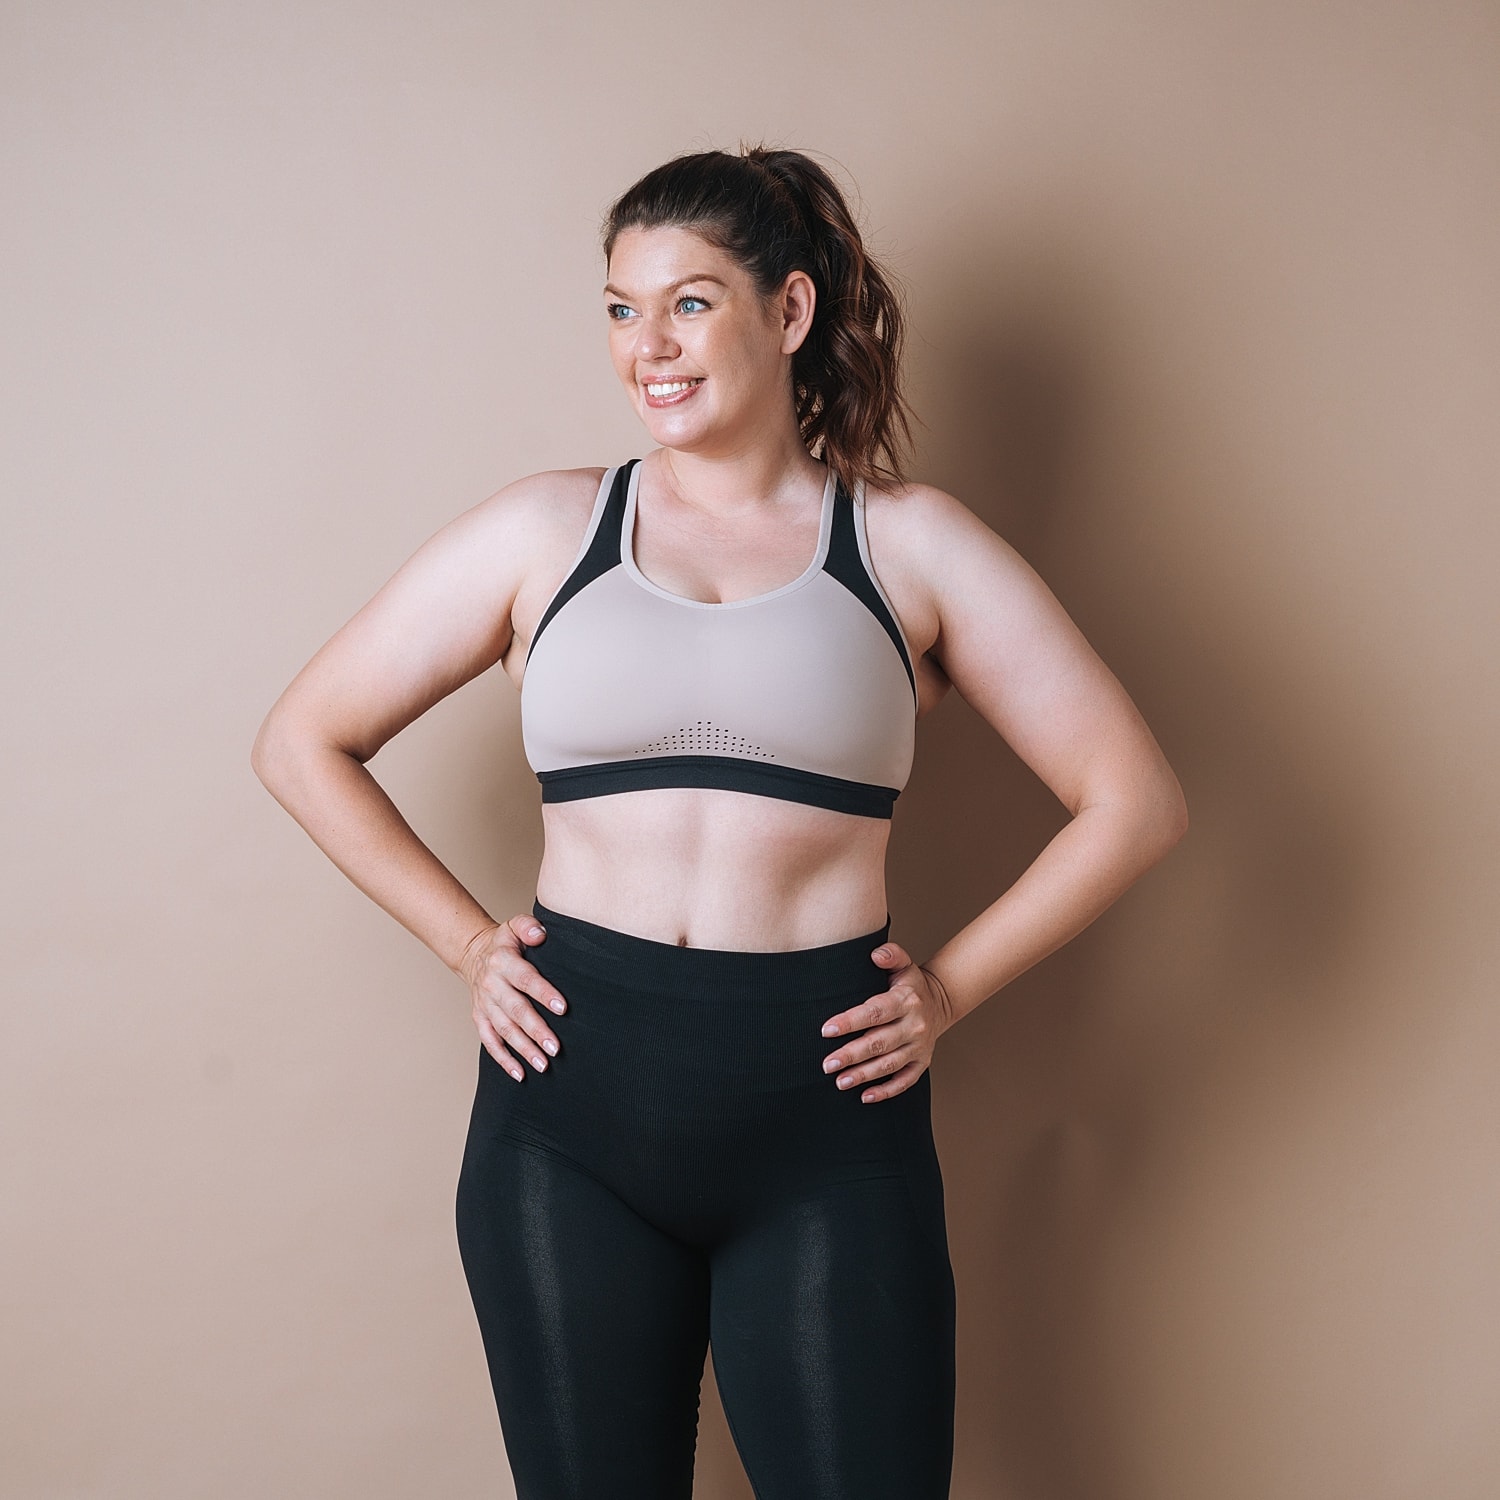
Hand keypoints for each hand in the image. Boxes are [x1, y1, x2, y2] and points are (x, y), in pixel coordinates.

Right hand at [458, 914, 568, 1081]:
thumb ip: (528, 926)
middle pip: (515, 1011)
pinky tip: (520, 1074)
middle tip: (555, 1048)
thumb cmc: (504, 942)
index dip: (544, 994)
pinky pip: (490, 1042)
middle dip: (536, 1030)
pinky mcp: (480, 1019)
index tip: (562, 1009)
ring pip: (504, 1030)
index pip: (526, 979)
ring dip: (523, 1050)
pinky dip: (503, 1060)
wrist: (474, 954)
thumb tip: (541, 935)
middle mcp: (492, 985)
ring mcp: (484, 1004)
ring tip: (543, 1065)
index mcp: (503, 962)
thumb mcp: (514, 925)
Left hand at [819, 940, 956, 1101]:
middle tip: (827, 1064)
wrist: (940, 1002)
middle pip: (879, 1043)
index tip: (826, 1030)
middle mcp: (914, 1026)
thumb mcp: (904, 964)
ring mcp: (919, 1047)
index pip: (875, 1012)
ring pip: (889, 1064)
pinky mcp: (922, 1063)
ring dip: (864, 1075)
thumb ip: (891, 955)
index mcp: (906, 1001)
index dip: (850, 1022)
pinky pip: (905, 1081)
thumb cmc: (910, 984)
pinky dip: (886, 1091)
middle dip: (852, 1055)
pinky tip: (865, 1097)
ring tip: (839, 1081)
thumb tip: (875, 954)